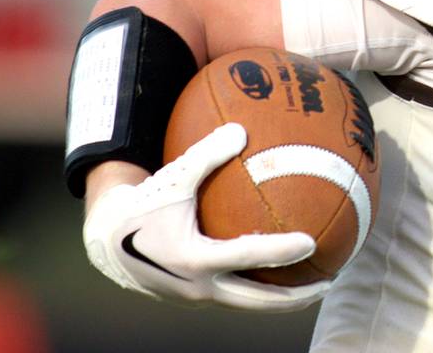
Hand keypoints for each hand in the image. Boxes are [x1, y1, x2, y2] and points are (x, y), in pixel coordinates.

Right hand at [82, 122, 328, 310]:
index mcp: (194, 259)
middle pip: (257, 300)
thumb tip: (241, 128)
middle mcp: (198, 286)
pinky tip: (281, 272)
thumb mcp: (173, 177)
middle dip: (295, 296)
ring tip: (314, 284)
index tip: (312, 243)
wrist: (104, 242)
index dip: (280, 251)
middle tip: (329, 281)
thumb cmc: (142, 204)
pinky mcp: (194, 297)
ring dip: (281, 298)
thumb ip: (207, 154)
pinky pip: (235, 294)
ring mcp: (196, 297)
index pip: (247, 256)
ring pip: (248, 303)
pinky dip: (260, 288)